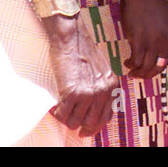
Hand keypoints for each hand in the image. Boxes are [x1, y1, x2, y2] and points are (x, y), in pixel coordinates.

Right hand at [44, 15, 118, 136]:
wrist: (72, 38)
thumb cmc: (83, 52)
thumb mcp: (101, 71)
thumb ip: (101, 88)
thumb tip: (93, 109)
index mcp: (112, 86)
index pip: (106, 117)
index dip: (95, 125)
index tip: (85, 127)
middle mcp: (103, 91)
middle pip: (92, 124)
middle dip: (80, 127)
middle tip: (70, 122)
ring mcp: (88, 93)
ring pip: (75, 122)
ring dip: (66, 119)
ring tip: (61, 109)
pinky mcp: (72, 92)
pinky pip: (63, 115)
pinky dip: (57, 114)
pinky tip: (55, 106)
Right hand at [117, 0, 167, 78]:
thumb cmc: (151, 3)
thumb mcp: (166, 21)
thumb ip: (164, 35)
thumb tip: (156, 51)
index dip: (158, 66)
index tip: (150, 69)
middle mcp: (167, 40)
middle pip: (159, 66)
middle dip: (148, 74)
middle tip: (139, 75)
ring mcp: (154, 41)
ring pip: (147, 67)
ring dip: (138, 72)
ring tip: (131, 71)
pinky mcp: (139, 41)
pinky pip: (136, 61)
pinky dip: (131, 64)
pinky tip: (127, 62)